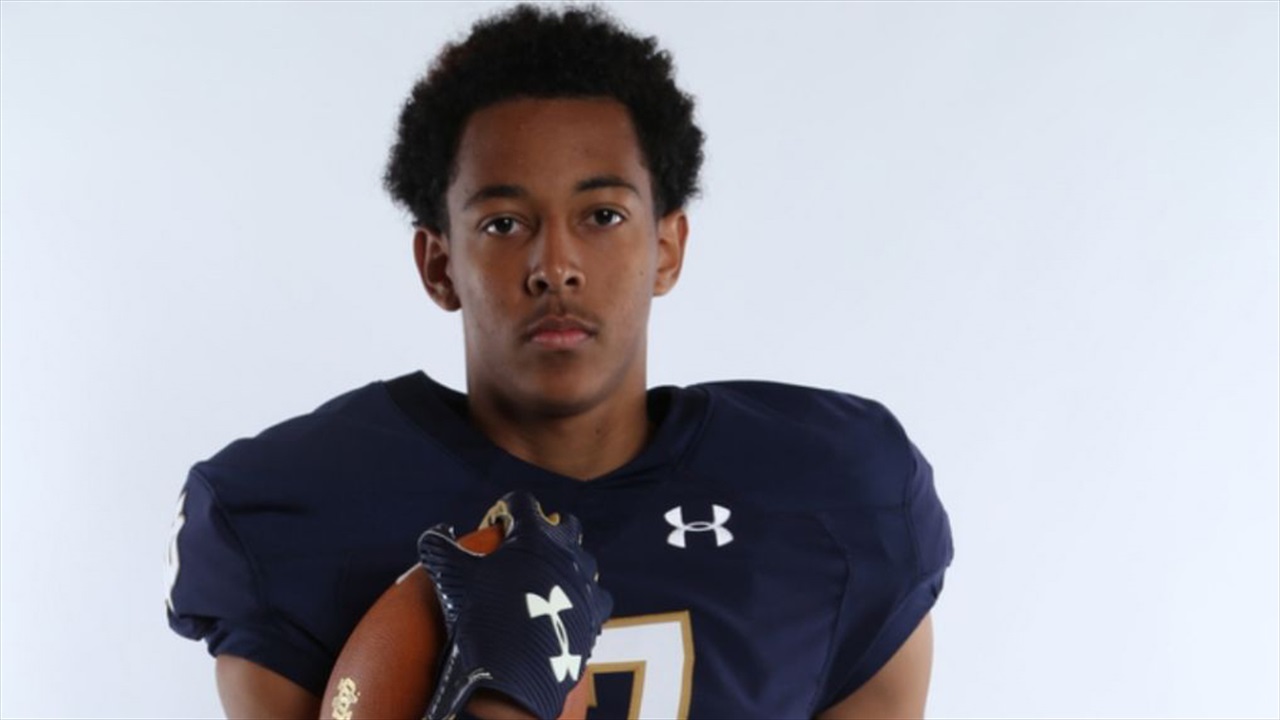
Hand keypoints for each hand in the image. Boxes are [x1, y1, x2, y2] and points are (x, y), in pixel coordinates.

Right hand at [418, 492, 612, 719]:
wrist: (517, 670)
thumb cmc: (482, 613)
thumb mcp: (452, 575)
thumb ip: (439, 545)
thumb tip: (437, 530)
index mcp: (535, 533)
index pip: (522, 502)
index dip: (506, 509)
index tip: (495, 525)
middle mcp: (568, 550)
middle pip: (564, 523)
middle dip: (547, 528)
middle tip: (525, 547)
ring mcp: (587, 580)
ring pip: (583, 560)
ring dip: (566, 563)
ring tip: (545, 581)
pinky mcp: (597, 611)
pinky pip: (593, 596)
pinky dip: (579, 599)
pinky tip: (563, 611)